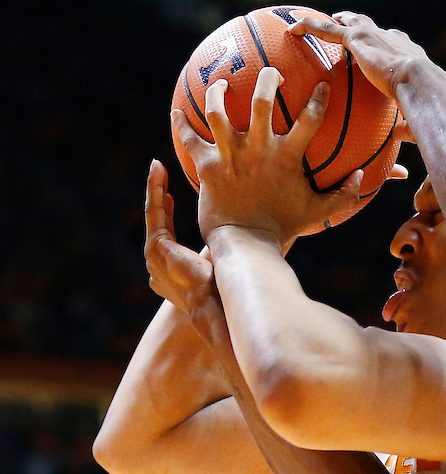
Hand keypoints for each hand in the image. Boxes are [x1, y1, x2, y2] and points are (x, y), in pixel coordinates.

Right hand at [143, 159, 217, 316]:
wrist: (221, 306)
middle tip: (158, 169)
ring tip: (157, 167)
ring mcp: (155, 256)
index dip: (167, 211)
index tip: (170, 194)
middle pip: (156, 220)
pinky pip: (155, 213)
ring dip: (155, 188)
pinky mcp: (158, 248)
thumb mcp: (227, 258)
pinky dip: (156, 192)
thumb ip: (232, 244)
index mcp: (173, 266)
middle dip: (157, 193)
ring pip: (153, 213)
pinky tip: (160, 176)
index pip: (167, 232)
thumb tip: (263, 227)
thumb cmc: (231, 288)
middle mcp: (158, 262)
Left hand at [171, 67, 407, 244]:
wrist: (246, 243)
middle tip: (271, 72)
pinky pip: (189, 138)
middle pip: (263, 101)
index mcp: (287, 157)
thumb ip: (344, 196)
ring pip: (218, 111)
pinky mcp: (207, 165)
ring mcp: (230, 155)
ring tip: (221, 85)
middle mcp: (257, 149)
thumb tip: (361, 177)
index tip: (322, 84)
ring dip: (218, 92)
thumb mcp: (318, 212)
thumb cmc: (283, 227)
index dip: (318, 98)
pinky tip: (177, 113)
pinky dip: (181, 124)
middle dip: (268, 79)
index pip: (309, 119)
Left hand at [288, 11, 423, 138]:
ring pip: (347, 22)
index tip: (380, 46)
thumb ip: (405, 123)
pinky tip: (294, 29)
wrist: (420, 83)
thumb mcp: (414, 110)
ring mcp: (373, 36)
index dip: (386, 42)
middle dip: (357, 23)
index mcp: (408, 53)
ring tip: (313, 21)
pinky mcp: (356, 38)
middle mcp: (390, 39)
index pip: (394, 43)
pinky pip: (327, 30)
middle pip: (369, 26)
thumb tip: (401, 135)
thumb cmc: (423, 99)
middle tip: (344, 21)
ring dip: (332, 20)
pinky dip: (310, 27)